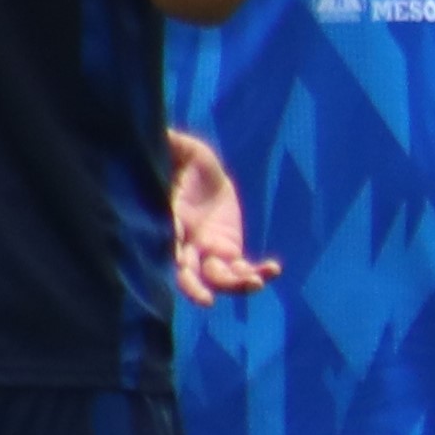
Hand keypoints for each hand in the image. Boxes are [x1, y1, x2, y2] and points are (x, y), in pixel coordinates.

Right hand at [167, 129, 278, 303]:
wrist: (198, 172)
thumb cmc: (179, 158)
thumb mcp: (175, 148)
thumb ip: (167, 144)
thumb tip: (160, 133)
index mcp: (164, 220)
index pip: (163, 241)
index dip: (170, 250)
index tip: (178, 255)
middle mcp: (183, 243)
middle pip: (186, 273)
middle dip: (194, 288)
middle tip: (205, 301)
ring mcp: (206, 250)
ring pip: (217, 278)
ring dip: (235, 284)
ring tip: (256, 283)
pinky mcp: (227, 250)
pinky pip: (241, 268)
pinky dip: (257, 272)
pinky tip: (274, 270)